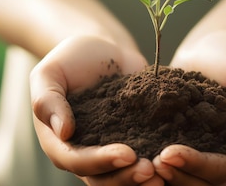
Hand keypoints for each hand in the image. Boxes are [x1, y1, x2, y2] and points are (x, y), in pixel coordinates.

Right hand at [30, 35, 163, 184]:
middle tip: (152, 170)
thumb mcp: (49, 73)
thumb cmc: (70, 60)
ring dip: (142, 180)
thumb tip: (64, 132)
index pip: (76, 161)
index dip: (101, 161)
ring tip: (165, 173)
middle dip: (126, 178)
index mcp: (59, 142)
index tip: (127, 154)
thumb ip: (47, 100)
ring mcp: (109, 151)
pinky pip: (144, 159)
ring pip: (123, 177)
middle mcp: (84, 153)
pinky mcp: (133, 143)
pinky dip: (158, 165)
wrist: (103, 51)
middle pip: (102, 179)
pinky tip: (178, 160)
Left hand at [154, 30, 225, 184]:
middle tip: (149, 163)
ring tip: (140, 163)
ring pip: (185, 181)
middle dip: (177, 176)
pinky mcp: (184, 148)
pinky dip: (154, 165)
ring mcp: (205, 156)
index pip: (225, 168)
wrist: (211, 50)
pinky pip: (170, 166)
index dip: (198, 165)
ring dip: (164, 177)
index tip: (169, 153)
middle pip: (203, 183)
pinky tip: (133, 155)